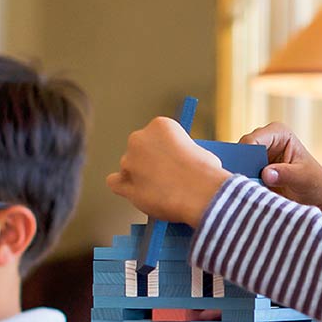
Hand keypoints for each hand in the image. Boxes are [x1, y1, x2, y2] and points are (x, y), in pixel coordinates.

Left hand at [107, 117, 230, 227]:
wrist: (203, 195)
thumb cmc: (206, 175)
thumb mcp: (201, 152)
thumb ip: (184, 152)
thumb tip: (183, 162)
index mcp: (159, 125)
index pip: (154, 137)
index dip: (164, 152)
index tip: (171, 162)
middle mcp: (140, 138)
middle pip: (139, 150)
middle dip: (150, 163)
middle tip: (165, 178)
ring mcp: (130, 161)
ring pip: (129, 168)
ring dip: (140, 177)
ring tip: (160, 191)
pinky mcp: (125, 183)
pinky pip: (115, 183)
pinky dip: (124, 188)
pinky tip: (136, 193)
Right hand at [239, 122, 321, 220]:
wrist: (316, 198)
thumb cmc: (315, 183)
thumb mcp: (304, 178)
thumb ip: (286, 174)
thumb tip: (266, 174)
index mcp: (278, 133)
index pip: (253, 140)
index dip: (246, 156)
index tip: (245, 173)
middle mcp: (264, 141)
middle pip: (241, 152)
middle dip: (240, 167)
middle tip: (240, 185)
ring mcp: (257, 157)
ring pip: (237, 165)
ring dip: (239, 178)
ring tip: (241, 192)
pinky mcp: (253, 173)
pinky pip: (240, 177)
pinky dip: (241, 186)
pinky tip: (242, 196)